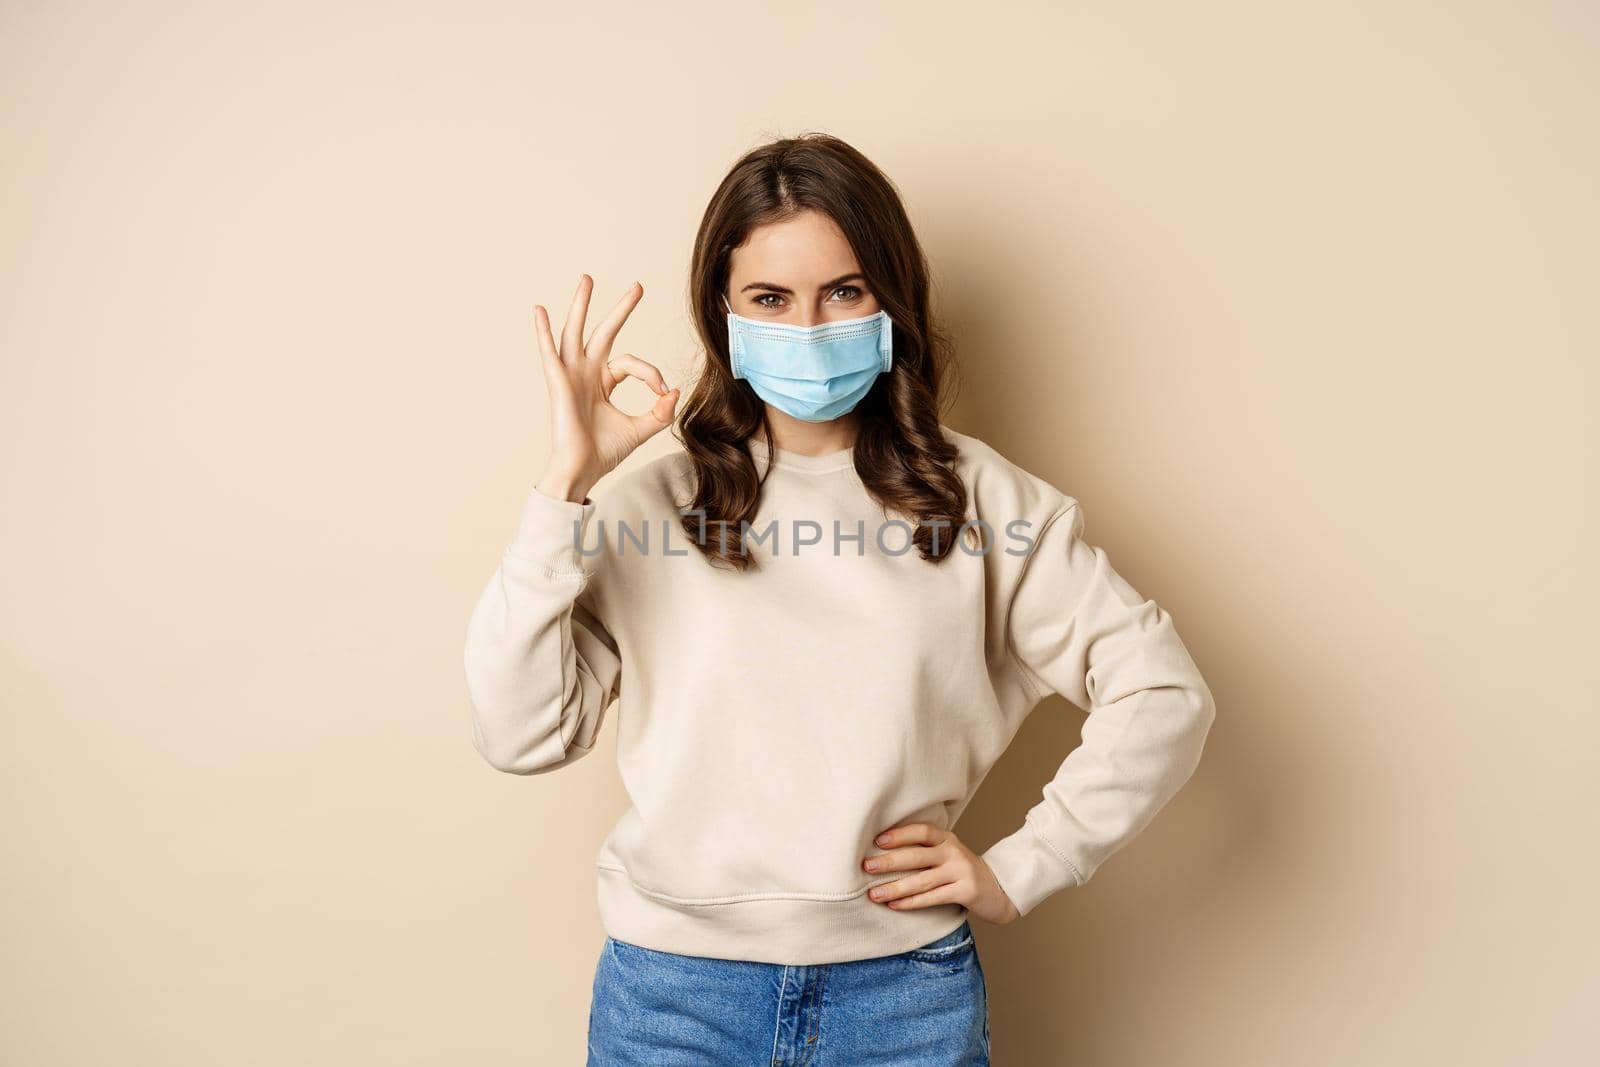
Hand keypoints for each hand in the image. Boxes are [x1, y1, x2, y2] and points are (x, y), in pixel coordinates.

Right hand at [533, 274, 679, 502]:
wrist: (583, 469)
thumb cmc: (604, 452)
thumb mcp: (641, 429)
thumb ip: (660, 412)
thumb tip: (675, 391)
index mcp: (603, 382)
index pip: (631, 363)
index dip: (651, 374)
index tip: (662, 392)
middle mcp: (586, 373)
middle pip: (604, 332)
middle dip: (621, 309)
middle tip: (638, 286)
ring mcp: (570, 375)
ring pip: (576, 332)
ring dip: (581, 305)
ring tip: (588, 279)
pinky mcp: (558, 382)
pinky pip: (549, 352)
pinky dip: (543, 332)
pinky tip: (539, 311)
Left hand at [862, 823, 1020, 925]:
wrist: (997, 888)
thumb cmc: (961, 870)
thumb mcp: (947, 852)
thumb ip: (924, 850)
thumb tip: (881, 852)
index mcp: (947, 838)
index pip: (922, 831)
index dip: (899, 834)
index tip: (877, 841)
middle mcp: (953, 852)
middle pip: (917, 856)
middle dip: (890, 862)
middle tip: (867, 867)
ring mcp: (961, 872)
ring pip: (922, 881)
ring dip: (895, 888)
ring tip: (874, 894)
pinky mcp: (965, 892)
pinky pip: (933, 898)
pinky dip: (912, 902)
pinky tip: (895, 905)